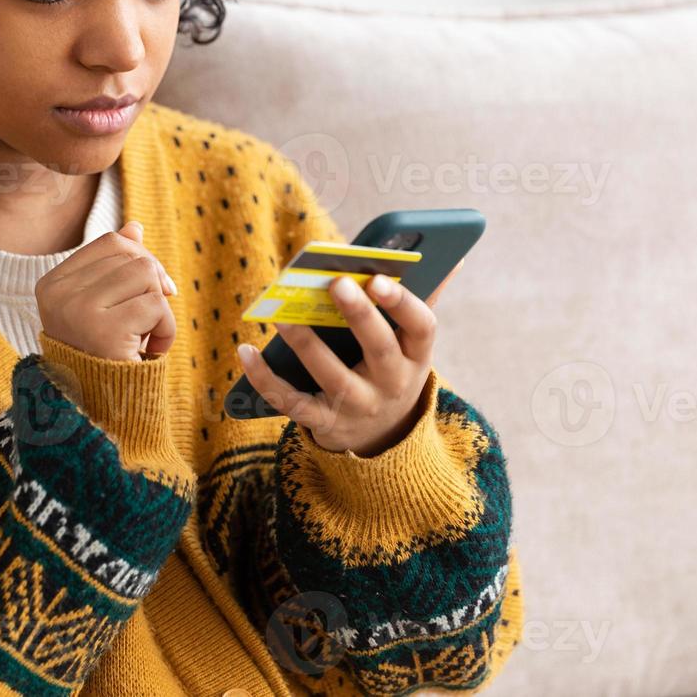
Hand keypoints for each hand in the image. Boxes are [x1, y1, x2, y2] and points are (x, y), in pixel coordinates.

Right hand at [36, 220, 177, 361]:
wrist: (98, 411)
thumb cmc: (101, 355)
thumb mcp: (103, 306)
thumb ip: (114, 266)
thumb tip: (134, 227)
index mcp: (52, 284)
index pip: (110, 243)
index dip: (141, 258)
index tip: (153, 288)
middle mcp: (59, 294)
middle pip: (133, 257)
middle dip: (153, 286)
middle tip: (148, 320)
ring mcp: (79, 311)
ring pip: (147, 276)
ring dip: (160, 310)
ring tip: (144, 337)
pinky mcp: (105, 331)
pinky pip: (157, 306)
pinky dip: (166, 330)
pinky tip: (150, 351)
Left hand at [237, 259, 462, 455]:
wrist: (382, 437)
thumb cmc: (391, 368)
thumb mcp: (412, 344)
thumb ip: (423, 299)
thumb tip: (451, 258)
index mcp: (416, 357)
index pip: (421, 328)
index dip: (402, 304)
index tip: (379, 278)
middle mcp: (392, 384)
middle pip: (379, 349)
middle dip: (358, 315)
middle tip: (334, 282)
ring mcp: (358, 407)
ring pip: (332, 377)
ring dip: (305, 344)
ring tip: (281, 313)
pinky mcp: (325, 424)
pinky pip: (292, 403)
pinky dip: (265, 379)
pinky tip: (245, 351)